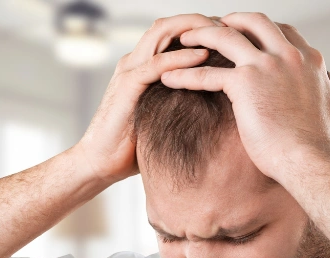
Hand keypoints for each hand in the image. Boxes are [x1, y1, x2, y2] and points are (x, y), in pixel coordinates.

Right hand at [75, 14, 223, 183]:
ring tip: (220, 33)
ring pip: (161, 33)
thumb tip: (216, 110)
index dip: (200, 28)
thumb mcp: (164, 117)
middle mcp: (135, 61)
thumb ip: (181, 103)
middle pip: (168, 25)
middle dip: (199, 21)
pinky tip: (203, 56)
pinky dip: (181, 57)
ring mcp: (130, 71)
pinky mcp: (127, 86)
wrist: (101, 162)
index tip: (228, 35)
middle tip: (228, 27)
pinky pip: (157, 63)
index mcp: (143, 65)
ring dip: (193, 30)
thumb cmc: (132, 145)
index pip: (172, 32)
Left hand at [158, 13, 329, 181]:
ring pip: (225, 36)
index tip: (247, 37)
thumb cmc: (325, 147)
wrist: (312, 161)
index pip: (283, 32)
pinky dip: (184, 74)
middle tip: (214, 27)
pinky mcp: (245, 83)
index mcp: (310, 60)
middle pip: (254, 22)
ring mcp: (266, 66)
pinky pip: (206, 73)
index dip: (262, 31)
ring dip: (201, 35)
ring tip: (183, 40)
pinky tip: (168, 78)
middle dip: (231, 20)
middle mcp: (289, 55)